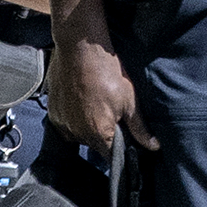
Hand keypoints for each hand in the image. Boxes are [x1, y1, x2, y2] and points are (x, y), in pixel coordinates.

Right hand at [54, 15, 140, 150]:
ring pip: (79, 135)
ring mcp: (62, 123)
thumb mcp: (130, 100)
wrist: (79, 48)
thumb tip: (153, 146)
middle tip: (111, 114)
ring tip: (95, 104)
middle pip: (95, 146)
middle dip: (105, 136)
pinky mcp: (53, 113)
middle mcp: (77, 133)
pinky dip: (74, 118)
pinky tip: (83, 101)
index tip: (124, 146)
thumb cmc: (107, 71)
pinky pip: (66, 125)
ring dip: (88, 127)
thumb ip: (139, 127)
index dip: (119, 153)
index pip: (110, 158)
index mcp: (98, 133)